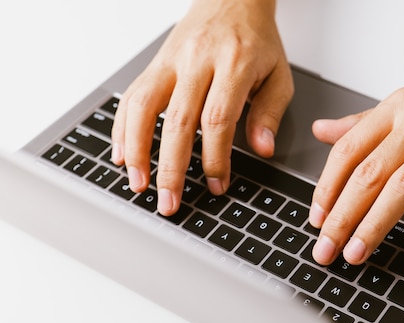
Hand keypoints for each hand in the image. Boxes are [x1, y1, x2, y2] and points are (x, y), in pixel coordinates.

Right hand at [111, 0, 292, 214]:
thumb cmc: (256, 40)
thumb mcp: (279, 74)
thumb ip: (270, 112)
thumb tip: (262, 149)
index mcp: (233, 64)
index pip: (218, 118)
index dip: (215, 157)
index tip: (217, 184)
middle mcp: (197, 61)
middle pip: (178, 119)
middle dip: (171, 167)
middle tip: (170, 201)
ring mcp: (170, 61)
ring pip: (145, 107)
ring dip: (137, 149)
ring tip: (139, 183)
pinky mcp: (155, 63)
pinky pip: (132, 96)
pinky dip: (123, 127)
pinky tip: (123, 153)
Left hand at [308, 55, 403, 266]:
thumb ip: (363, 121)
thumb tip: (322, 131)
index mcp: (396, 107)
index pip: (348, 150)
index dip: (327, 187)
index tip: (316, 218)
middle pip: (369, 174)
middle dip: (342, 216)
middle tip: (326, 248)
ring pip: (403, 187)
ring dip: (375, 225)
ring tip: (357, 254)